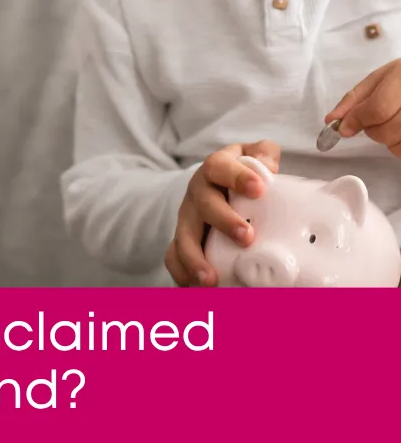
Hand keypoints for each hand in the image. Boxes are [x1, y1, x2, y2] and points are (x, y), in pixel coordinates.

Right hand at [164, 140, 280, 286]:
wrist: (214, 184)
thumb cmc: (240, 173)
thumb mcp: (252, 155)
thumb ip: (264, 154)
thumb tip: (269, 166)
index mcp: (215, 169)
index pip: (220, 166)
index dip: (237, 176)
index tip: (258, 188)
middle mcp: (198, 193)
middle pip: (204, 204)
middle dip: (223, 220)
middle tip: (246, 236)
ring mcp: (188, 218)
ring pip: (184, 236)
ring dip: (195, 258)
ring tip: (211, 280)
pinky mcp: (183, 239)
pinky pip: (173, 256)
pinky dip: (181, 274)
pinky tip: (194, 289)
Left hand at [326, 59, 400, 155]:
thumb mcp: (379, 79)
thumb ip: (354, 99)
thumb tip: (332, 121)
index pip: (378, 109)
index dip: (358, 121)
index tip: (344, 128)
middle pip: (388, 130)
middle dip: (372, 131)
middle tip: (374, 121)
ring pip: (398, 146)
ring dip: (388, 140)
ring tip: (392, 124)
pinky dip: (399, 146)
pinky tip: (400, 132)